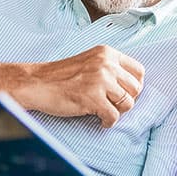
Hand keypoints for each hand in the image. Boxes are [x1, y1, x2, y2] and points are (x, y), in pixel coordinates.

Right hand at [16, 45, 145, 127]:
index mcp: (107, 53)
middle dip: (126, 100)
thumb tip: (134, 88)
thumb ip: (110, 68)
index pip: (139, 71)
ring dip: (117, 112)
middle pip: (136, 88)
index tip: (123, 93)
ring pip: (128, 103)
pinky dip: (107, 122)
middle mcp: (106, 64)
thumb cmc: (62, 76)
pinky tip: (98, 119)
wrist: (37, 83)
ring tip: (104, 112)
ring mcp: (100, 80)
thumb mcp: (90, 61)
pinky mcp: (93, 98)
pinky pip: (114, 117)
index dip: (133, 86)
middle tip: (112, 105)